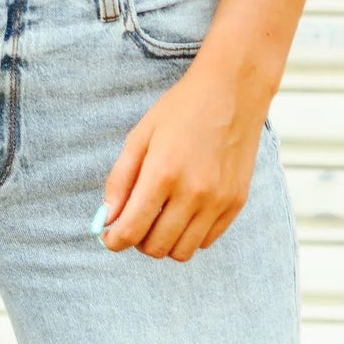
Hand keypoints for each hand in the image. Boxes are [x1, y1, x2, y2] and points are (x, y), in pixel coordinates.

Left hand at [97, 60, 266, 260]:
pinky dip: (189, 235)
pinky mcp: (236, 204)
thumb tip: (107, 218)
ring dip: (164, 241)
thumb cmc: (181, 109)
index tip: (108, 236)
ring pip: (182, 252)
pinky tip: (184, 210)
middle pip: (156, 248)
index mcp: (163, 173)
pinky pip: (206, 241)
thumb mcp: (140, 135)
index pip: (131, 230)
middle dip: (137, 240)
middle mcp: (193, 193)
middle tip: (134, 220)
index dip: (114, 240)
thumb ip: (120, 179)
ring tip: (160, 216)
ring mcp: (218, 201)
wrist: (232, 92)